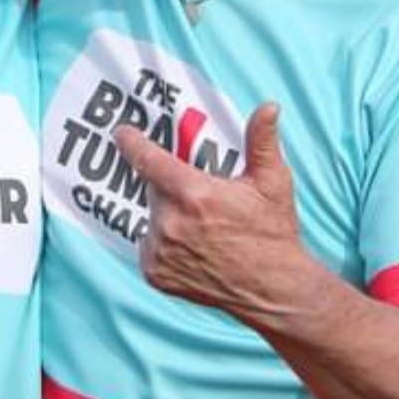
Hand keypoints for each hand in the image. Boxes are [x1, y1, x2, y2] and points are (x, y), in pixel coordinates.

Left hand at [114, 103, 313, 322]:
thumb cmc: (273, 234)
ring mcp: (161, 250)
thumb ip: (262, 141)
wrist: (275, 291)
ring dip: (167, 214)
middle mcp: (172, 222)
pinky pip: (148, 245)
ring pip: (151, 216)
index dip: (132, 142)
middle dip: (170, 185)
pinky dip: (162, 242)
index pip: (148, 160)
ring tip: (200, 225)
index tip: (123, 133)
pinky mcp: (155, 273)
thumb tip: (269, 107)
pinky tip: (191, 245)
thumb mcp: (272, 183)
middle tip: (197, 194)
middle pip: (153, 188)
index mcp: (195, 194)